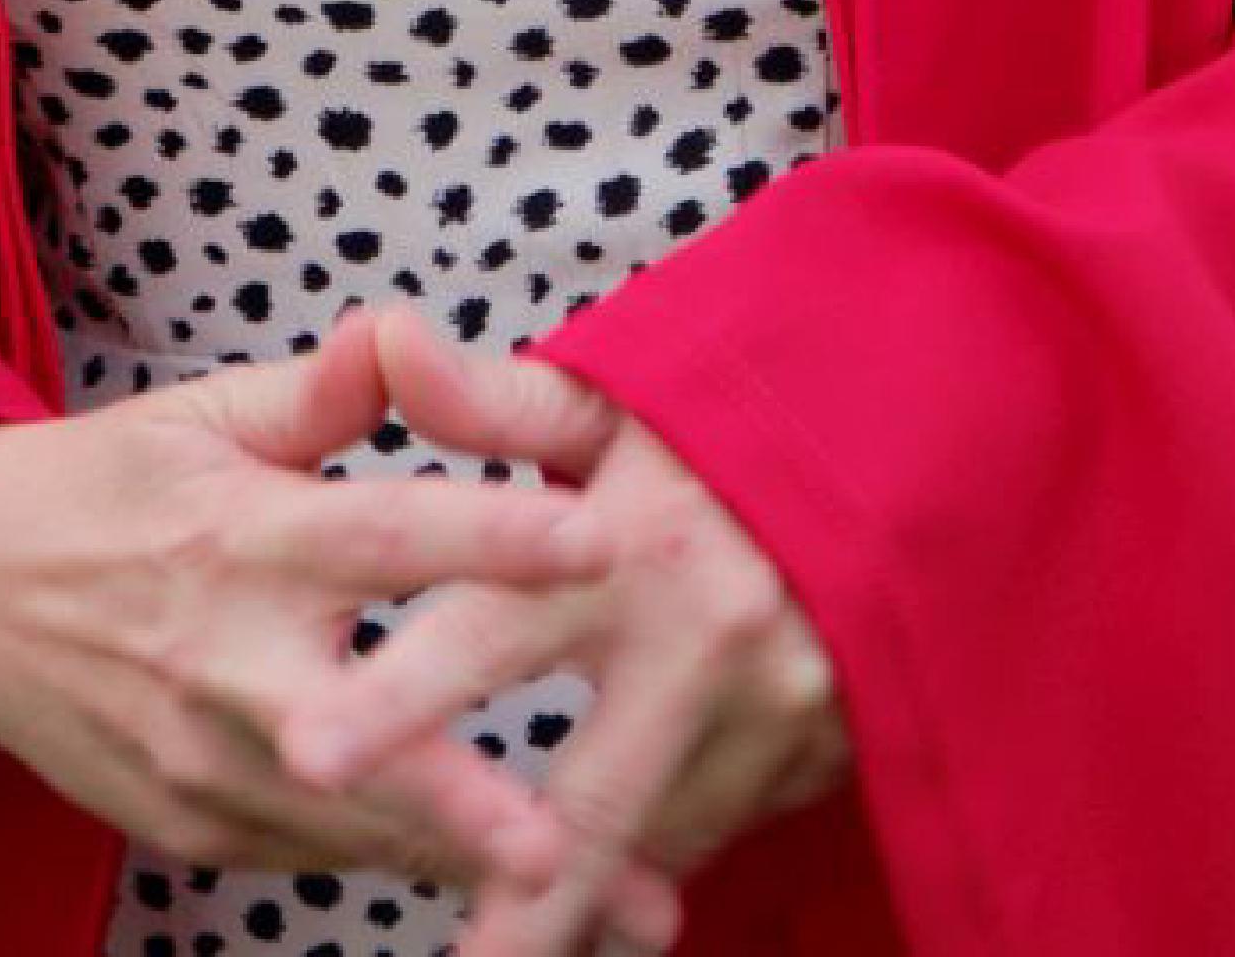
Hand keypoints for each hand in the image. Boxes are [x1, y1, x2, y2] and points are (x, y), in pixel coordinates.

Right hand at [0, 303, 687, 941]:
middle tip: (575, 842)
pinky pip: (320, 857)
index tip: (598, 536)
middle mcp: (223, 662)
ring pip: (358, 828)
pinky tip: (512, 902)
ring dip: (475, 868)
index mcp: (239, 535)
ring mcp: (204, 764)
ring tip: (613, 909)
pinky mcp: (195, 829)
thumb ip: (319, 391)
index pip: (382, 532)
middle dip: (471, 802)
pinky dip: (408, 870)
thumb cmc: (102, 487)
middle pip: (370, 735)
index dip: (490, 532)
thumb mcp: (201, 414)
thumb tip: (405, 327)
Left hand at [274, 309, 853, 956]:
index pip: (487, 632)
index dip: (394, 698)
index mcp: (629, 543)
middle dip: (508, 904)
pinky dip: (648, 852)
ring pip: (646, 838)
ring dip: (575, 892)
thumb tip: (382, 339)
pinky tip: (610, 866)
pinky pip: (706, 827)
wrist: (930, 439)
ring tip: (503, 943)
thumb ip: (495, 402)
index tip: (304, 756)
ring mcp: (772, 715)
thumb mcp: (621, 398)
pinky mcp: (819, 761)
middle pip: (582, 804)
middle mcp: (700, 642)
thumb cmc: (739, 411)